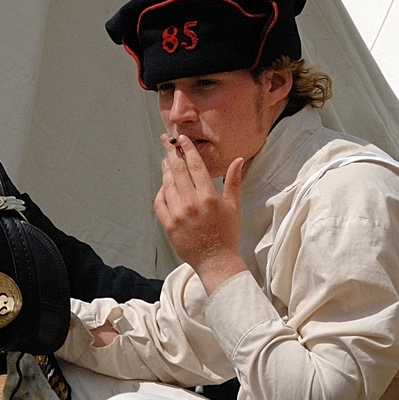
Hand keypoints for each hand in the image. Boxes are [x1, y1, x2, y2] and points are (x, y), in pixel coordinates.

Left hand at [153, 134, 248, 293]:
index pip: (195, 166)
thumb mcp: (234, 206)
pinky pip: (160, 203)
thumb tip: (238, 159)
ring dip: (166, 170)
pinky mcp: (168, 225)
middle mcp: (191, 203)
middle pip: (177, 171)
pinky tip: (164, 184)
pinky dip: (161, 191)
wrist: (215, 260)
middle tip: (166, 141)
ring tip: (166, 160)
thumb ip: (233, 181)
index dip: (187, 150)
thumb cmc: (227, 233)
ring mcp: (177, 214)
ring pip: (167, 185)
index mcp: (209, 197)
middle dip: (171, 153)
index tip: (181, 139)